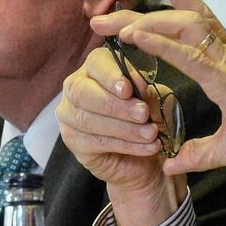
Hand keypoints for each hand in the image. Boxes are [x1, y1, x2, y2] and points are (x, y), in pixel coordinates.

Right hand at [59, 34, 186, 225]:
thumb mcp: (157, 97)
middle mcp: (75, 88)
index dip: (113, 73)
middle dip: (115, 103)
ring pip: (87, 116)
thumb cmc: (156, 121)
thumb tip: (142, 74)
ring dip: (121, 126)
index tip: (132, 86)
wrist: (152, 163)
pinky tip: (145, 147)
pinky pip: (91, 141)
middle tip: (143, 113)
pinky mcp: (72, 142)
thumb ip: (146, 84)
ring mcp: (69, 115)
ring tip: (150, 133)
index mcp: (97, 69)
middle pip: (84, 89)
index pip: (97, 62)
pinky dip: (121, 144)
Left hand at [69, 0, 225, 197]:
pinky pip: (190, 56)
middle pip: (185, 16)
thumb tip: (170, 164)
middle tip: (104, 15)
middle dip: (144, 10)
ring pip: (187, 25)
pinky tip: (135, 37)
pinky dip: (161, 43)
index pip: (198, 21)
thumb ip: (194, 153)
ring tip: (114, 24)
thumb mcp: (223, 149)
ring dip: (148, 20)